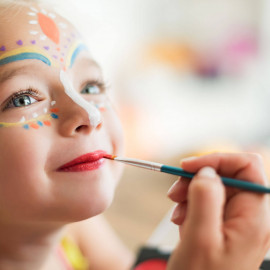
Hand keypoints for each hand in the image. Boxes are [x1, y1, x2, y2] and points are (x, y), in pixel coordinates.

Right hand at [167, 153, 269, 269]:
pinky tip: (181, 220)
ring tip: (176, 211)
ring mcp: (237, 221)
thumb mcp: (199, 238)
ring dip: (190, 192)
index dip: (218, 159)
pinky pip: (208, 202)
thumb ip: (206, 199)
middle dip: (197, 178)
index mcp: (254, 217)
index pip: (247, 166)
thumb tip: (208, 171)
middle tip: (173, 193)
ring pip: (214, 187)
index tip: (187, 166)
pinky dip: (190, 205)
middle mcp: (250, 216)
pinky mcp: (223, 226)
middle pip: (227, 175)